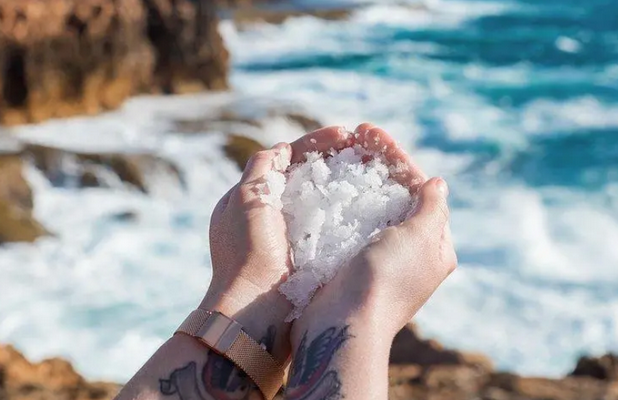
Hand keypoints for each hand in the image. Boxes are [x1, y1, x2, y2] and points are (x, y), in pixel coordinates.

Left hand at [200, 126, 350, 360]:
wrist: (255, 309)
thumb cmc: (247, 253)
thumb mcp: (246, 200)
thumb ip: (261, 168)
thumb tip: (282, 148)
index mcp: (250, 199)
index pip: (287, 158)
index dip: (316, 143)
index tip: (345, 134)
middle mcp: (269, 216)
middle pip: (307, 175)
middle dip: (335, 159)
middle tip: (364, 147)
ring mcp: (290, 238)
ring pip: (321, 198)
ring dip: (344, 182)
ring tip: (371, 169)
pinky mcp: (308, 257)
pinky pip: (330, 224)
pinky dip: (346, 210)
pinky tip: (367, 203)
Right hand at [292, 124, 456, 342]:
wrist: (346, 326)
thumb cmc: (386, 280)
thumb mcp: (419, 238)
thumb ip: (432, 208)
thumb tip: (437, 182)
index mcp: (435, 247)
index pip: (420, 189)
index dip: (396, 158)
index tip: (371, 133)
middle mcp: (411, 253)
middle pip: (396, 194)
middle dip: (376, 162)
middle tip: (355, 134)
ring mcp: (380, 260)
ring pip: (373, 207)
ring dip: (358, 178)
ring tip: (341, 151)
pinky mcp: (352, 266)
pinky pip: (352, 224)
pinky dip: (344, 201)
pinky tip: (329, 184)